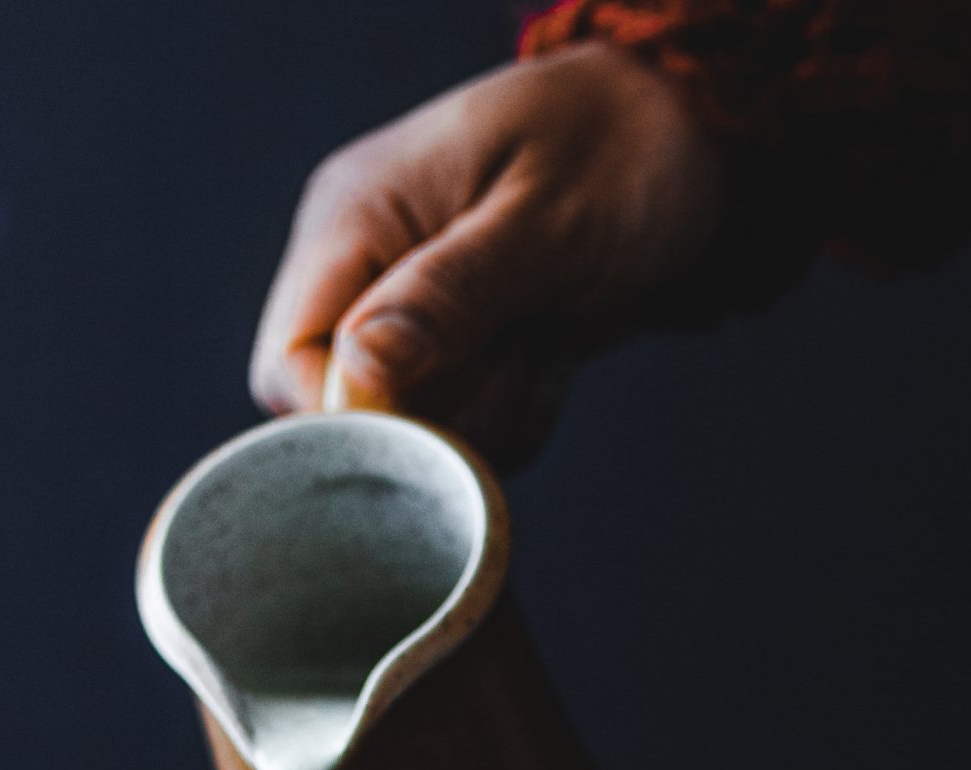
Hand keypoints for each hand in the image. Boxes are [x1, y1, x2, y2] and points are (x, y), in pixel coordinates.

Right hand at [250, 45, 725, 462]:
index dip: (353, 420)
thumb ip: (450, 294)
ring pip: (411, 432)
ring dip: (488, 417)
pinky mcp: (453, 345)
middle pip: (346, 413)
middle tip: (519, 353)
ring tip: (542, 342)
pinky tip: (548, 358)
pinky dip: (512, 417)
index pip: (289, 366)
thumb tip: (360, 373)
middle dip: (439, 418)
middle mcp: (364, 266)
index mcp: (355, 217)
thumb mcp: (544, 223)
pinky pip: (462, 429)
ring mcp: (406, 308)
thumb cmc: (617, 150)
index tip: (441, 415)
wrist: (681, 136)